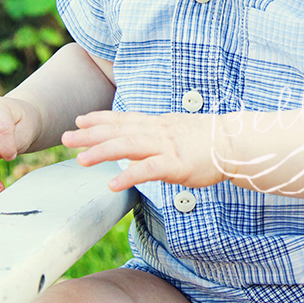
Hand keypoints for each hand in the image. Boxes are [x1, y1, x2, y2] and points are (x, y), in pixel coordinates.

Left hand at [63, 110, 233, 191]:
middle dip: (91, 135)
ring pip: (129, 146)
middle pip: (120, 131)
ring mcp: (168, 147)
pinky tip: (112, 183)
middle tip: (65, 138)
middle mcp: (160, 131)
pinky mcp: (177, 164)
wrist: (237, 143)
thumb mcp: (180, 132)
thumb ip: (159, 137)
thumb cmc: (211, 141)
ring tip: (80, 159)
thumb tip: (140, 147)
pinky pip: (149, 169)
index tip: (79, 120)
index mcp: (160, 124)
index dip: (101, 119)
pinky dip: (128, 174)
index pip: (126, 119)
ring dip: (102, 151)